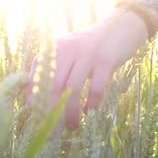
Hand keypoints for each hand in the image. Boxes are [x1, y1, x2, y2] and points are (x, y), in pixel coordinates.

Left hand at [28, 10, 150, 129]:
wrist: (122, 26)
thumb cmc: (93, 46)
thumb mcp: (70, 51)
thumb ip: (56, 68)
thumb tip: (39, 99)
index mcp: (55, 48)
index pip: (38, 75)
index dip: (34, 96)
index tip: (35, 115)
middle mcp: (68, 48)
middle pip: (53, 85)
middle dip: (51, 110)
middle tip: (51, 131)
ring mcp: (87, 54)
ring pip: (72, 89)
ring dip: (70, 112)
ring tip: (71, 126)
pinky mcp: (106, 60)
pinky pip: (96, 89)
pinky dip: (91, 104)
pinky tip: (89, 113)